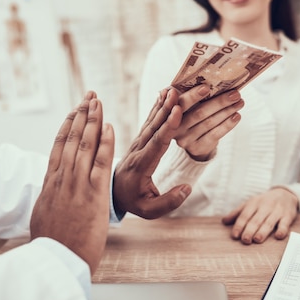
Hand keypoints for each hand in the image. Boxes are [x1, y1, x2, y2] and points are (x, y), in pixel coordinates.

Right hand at [30, 91, 114, 274]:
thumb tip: (47, 194)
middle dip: (81, 115)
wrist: (57, 261)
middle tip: (89, 96)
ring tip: (98, 102)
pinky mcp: (94, 194)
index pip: (58, 146)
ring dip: (93, 121)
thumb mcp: (42, 216)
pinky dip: (105, 143)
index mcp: (50, 183)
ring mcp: (78, 184)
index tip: (73, 111)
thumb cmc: (51, 244)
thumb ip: (48, 199)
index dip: (67, 126)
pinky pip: (101, 162)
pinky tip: (109, 127)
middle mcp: (63, 178)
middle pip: (71, 139)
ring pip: (85, 145)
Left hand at [112, 85, 213, 218]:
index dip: (167, 127)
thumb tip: (187, 188)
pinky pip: (149, 120)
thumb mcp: (149, 210)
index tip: (177, 111)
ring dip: (163, 104)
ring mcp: (137, 143)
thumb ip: (168, 202)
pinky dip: (157, 106)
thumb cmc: (134, 201)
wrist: (112, 193)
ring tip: (173, 89)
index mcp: (141, 166)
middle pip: (154, 127)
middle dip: (167, 108)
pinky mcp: (139, 139)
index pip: (156, 144)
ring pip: (151, 121)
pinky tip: (164, 94)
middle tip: (178, 91)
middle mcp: (138, 150)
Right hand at [175, 89, 244, 160]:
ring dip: (227, 111)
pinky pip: (214, 135)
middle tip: (235, 94)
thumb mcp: (186, 104)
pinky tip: (236, 116)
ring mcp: (185, 139)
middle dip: (219, 102)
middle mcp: (174, 126)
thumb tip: (205, 81)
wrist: (193, 140)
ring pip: (209, 123)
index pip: (181, 103)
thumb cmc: (191, 114)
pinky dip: (227, 125)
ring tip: (240, 102)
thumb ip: (188, 94)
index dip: (192, 96)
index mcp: (170, 111)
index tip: (206, 87)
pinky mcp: (196, 148)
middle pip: (199, 113)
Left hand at [221, 188, 298, 243]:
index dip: (239, 225)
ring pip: (269, 222)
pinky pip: (285, 223)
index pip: (245, 215)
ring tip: (257, 239)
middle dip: (250, 230)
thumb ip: (237, 213)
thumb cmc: (264, 202)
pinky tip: (278, 236)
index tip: (235, 235)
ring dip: (263, 231)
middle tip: (245, 240)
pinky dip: (282, 229)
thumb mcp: (250, 204)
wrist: (285, 194)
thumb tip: (223, 221)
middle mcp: (265, 207)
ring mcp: (276, 211)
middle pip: (256, 220)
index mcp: (253, 203)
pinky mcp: (287, 216)